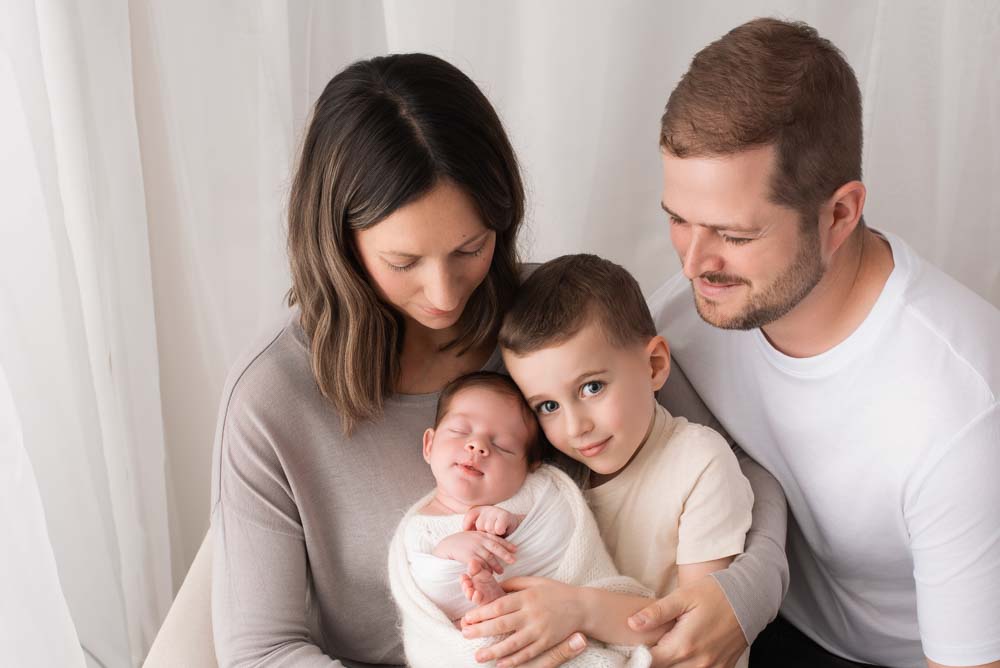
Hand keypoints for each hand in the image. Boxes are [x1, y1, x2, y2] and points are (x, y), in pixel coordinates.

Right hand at [432, 531, 516, 573]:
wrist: (447, 545)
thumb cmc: (462, 541)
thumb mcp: (473, 536)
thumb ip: (484, 539)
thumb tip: (496, 544)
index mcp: (482, 534)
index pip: (497, 539)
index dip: (507, 544)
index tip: (516, 549)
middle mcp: (479, 540)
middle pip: (496, 547)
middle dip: (505, 554)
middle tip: (514, 560)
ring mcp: (474, 548)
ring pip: (489, 557)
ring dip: (496, 565)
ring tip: (501, 571)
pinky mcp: (468, 556)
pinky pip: (479, 564)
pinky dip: (485, 569)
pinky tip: (489, 574)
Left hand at [461, 576, 584, 666]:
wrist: (583, 606)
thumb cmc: (556, 591)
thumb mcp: (535, 581)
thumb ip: (514, 584)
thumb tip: (495, 587)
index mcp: (527, 597)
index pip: (499, 606)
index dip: (481, 613)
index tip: (467, 618)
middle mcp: (532, 613)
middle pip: (501, 624)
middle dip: (481, 631)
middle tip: (465, 635)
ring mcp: (540, 630)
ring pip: (513, 643)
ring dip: (493, 651)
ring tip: (478, 656)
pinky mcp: (548, 642)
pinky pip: (528, 654)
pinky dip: (514, 660)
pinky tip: (500, 664)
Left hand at [463, 505, 524, 536]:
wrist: (513, 526)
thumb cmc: (493, 529)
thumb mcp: (481, 527)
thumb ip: (472, 529)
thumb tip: (460, 535)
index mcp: (479, 509)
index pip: (469, 516)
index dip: (468, 526)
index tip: (470, 532)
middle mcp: (487, 508)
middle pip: (479, 525)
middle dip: (483, 532)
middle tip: (489, 533)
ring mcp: (496, 511)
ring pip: (488, 528)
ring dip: (492, 534)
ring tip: (496, 533)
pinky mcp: (505, 516)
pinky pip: (497, 529)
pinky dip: (499, 533)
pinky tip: (502, 532)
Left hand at [628, 576, 745, 667]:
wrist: (750, 597)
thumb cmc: (714, 593)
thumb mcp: (683, 597)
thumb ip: (657, 613)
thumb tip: (632, 624)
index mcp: (684, 645)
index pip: (650, 662)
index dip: (638, 655)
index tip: (636, 644)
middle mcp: (699, 663)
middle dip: (655, 659)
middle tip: (654, 642)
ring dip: (672, 663)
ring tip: (669, 646)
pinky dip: (688, 666)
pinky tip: (685, 652)